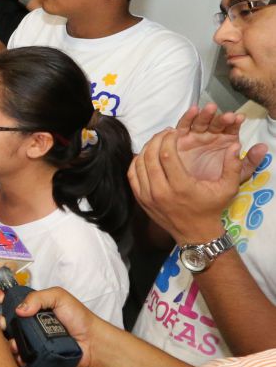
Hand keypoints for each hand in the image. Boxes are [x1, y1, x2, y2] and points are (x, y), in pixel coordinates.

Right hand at [0, 287, 96, 366]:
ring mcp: (32, 340)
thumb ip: (38, 298)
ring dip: (8, 342)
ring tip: (15, 344)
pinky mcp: (36, 356)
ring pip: (11, 340)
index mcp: (33, 307)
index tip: (0, 300)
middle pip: (6, 322)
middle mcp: (29, 323)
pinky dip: (17, 358)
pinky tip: (21, 356)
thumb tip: (19, 310)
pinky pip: (21, 357)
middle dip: (0, 322)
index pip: (11, 301)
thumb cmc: (79, 318)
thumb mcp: (58, 297)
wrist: (92, 343)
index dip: (2, 299)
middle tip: (4, 324)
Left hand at [128, 129, 265, 243]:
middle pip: (150, 157)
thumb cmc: (211, 209)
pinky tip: (146, 155)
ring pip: (139, 164)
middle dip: (157, 140)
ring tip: (157, 141)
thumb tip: (234, 146)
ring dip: (146, 149)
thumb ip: (232, 166)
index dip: (168, 139)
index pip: (167, 155)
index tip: (174, 132)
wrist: (195, 234)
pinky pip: (132, 175)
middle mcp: (161, 192)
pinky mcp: (141, 200)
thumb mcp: (227, 189)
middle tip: (165, 133)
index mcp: (181, 187)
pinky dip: (137, 162)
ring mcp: (148, 197)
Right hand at [174, 103, 261, 182]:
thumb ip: (249, 162)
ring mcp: (195, 136)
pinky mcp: (179, 138)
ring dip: (205, 114)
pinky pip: (183, 126)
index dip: (235, 123)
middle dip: (221, 118)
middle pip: (216, 123)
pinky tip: (193, 111)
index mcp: (225, 142)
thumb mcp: (235, 176)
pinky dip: (187, 117)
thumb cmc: (213, 183)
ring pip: (200, 121)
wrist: (191, 194)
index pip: (231, 129)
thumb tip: (263, 147)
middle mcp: (210, 136)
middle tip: (227, 116)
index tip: (239, 119)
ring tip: (210, 109)